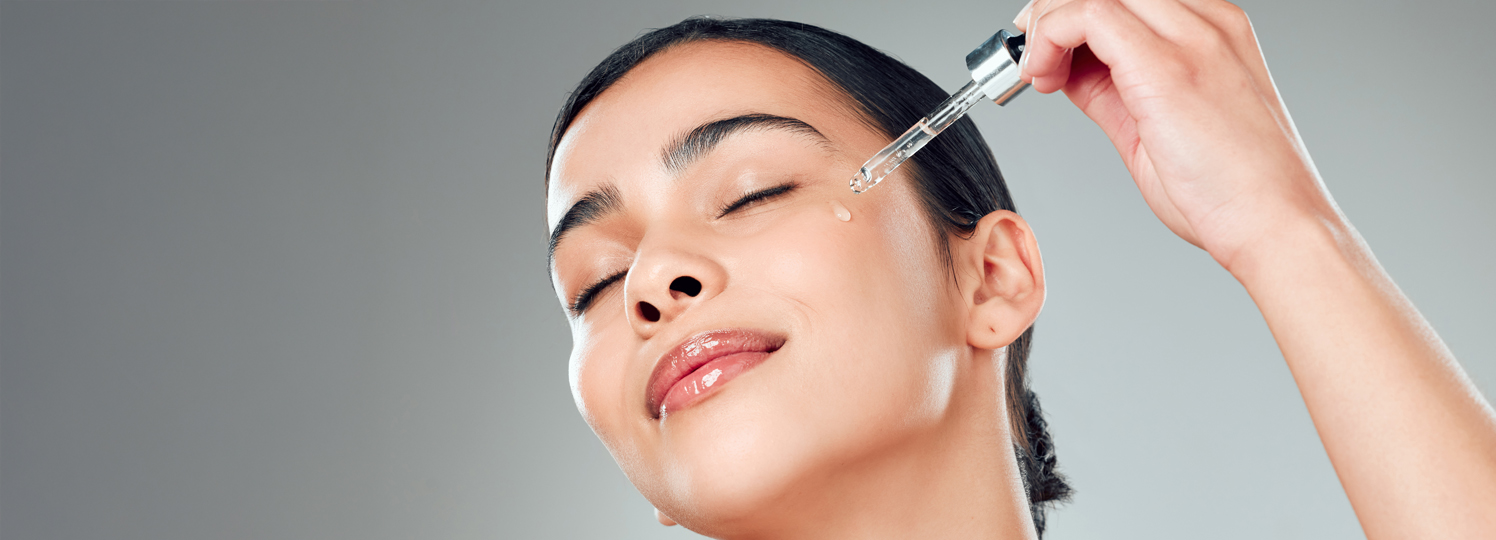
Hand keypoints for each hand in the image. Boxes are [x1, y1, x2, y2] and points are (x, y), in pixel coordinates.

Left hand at [1014, 0, 1337, 272]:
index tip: (1044, 54)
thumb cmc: (1230, 192)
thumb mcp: (1155, 124)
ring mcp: (1192, 36)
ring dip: (1047, 25)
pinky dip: (1049, 38)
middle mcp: (1207, 21)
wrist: (1277, 226)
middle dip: (1054, 13)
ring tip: (1037, 73)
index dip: (1072, 18)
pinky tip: (1042, 77)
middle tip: (1031, 58)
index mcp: (1212, 30)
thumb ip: (1112, 88)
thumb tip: (1067, 70)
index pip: (1125, 0)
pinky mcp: (1167, 65)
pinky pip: (1088, 14)